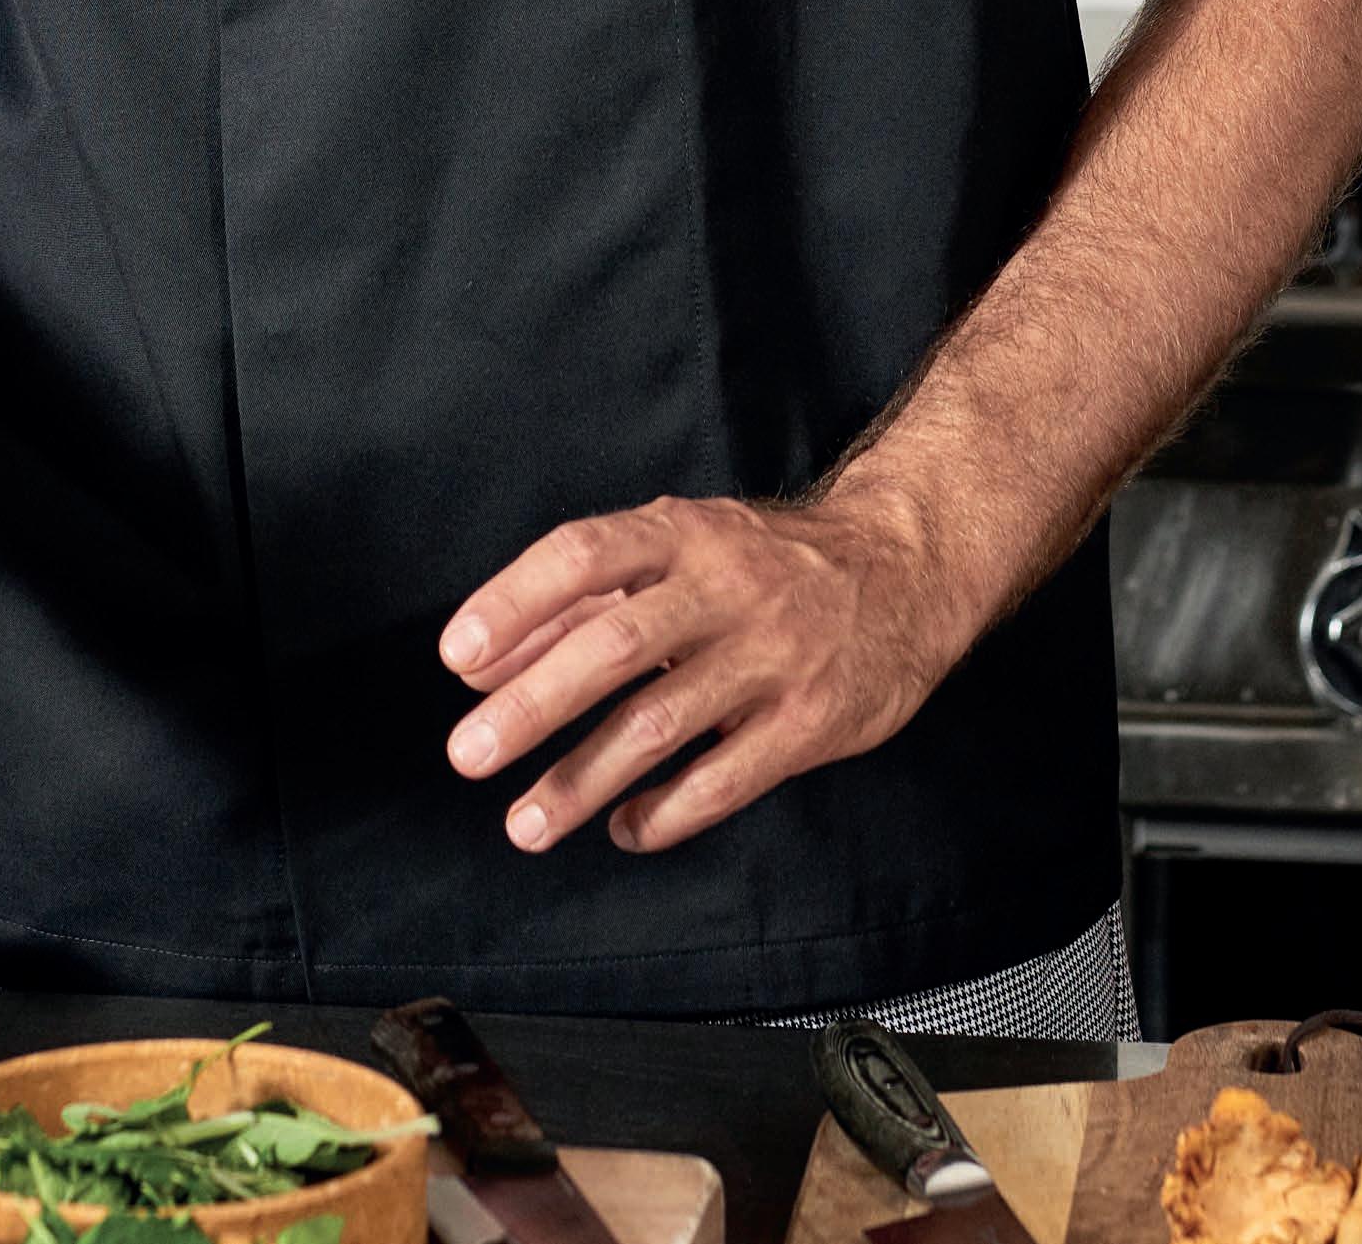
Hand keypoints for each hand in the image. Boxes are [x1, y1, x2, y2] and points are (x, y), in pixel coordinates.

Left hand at [438, 483, 956, 855]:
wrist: (902, 571)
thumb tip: (482, 663)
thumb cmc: (762, 564)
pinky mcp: (810, 721)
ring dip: (583, 777)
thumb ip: (580, 602)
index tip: (459, 657)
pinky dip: (666, 812)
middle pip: (615, 645)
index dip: (516, 603)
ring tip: (526, 823)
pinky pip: (726, 777)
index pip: (583, 555)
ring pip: (662, 722)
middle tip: (469, 754)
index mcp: (682, 533)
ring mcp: (772, 656)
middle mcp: (725, 587)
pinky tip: (624, 828)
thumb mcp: (678, 550)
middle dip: (534, 705)